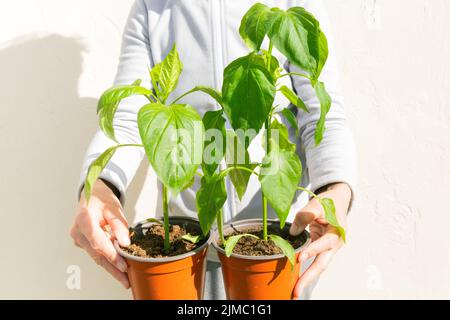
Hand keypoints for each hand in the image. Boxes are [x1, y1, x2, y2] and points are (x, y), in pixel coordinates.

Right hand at [70, 179, 130, 288]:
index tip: (123, 265)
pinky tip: (119, 269)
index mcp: (83, 219)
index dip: (111, 255)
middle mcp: (78, 231)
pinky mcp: (83, 242)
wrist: (92, 194)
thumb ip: (119, 226)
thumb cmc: (102, 198)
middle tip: (126, 281)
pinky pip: (96, 253)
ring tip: (125, 279)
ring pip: (96, 257)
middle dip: (113, 269)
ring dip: (111, 268)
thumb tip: (125, 244)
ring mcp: (78, 238)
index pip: (97, 241)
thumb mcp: (114, 208)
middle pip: (97, 254)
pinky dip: (108, 260)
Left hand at [290, 183, 351, 298]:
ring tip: (294, 291)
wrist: (338, 201)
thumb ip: (305, 215)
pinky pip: (313, 261)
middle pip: (322, 264)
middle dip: (308, 278)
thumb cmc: (330, 202)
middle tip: (296, 291)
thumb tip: (293, 232)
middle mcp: (334, 244)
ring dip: (306, 278)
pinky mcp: (322, 249)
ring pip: (318, 266)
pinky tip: (296, 279)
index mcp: (337, 232)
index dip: (312, 251)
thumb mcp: (317, 203)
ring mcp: (328, 248)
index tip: (300, 258)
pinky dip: (305, 270)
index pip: (323, 244)